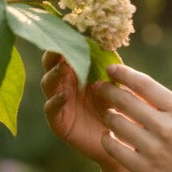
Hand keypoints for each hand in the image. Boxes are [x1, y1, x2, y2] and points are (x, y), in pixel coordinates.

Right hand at [41, 51, 115, 166]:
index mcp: (79, 72)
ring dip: (55, 74)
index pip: (69, 52)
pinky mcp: (58, 121)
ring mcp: (60, 101)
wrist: (123, 142)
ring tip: (63, 67)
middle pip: (52, 64)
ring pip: (49, 83)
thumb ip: (114, 72)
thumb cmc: (122, 112)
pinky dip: (56, 100)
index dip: (68, 41)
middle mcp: (66, 84)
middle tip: (59, 44)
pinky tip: (64, 95)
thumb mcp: (120, 89)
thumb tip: (110, 44)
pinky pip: (52, 108)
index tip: (71, 28)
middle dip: (54, 53)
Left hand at [95, 63, 171, 171]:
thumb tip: (137, 87)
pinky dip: (107, 139)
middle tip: (99, 88)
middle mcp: (167, 127)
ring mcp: (154, 149)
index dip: (123, 73)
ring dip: (108, 116)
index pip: (143, 84)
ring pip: (115, 122)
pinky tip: (109, 137)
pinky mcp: (144, 170)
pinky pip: (113, 147)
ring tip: (110, 116)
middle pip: (125, 100)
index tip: (111, 69)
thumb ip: (168, 107)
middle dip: (107, 91)